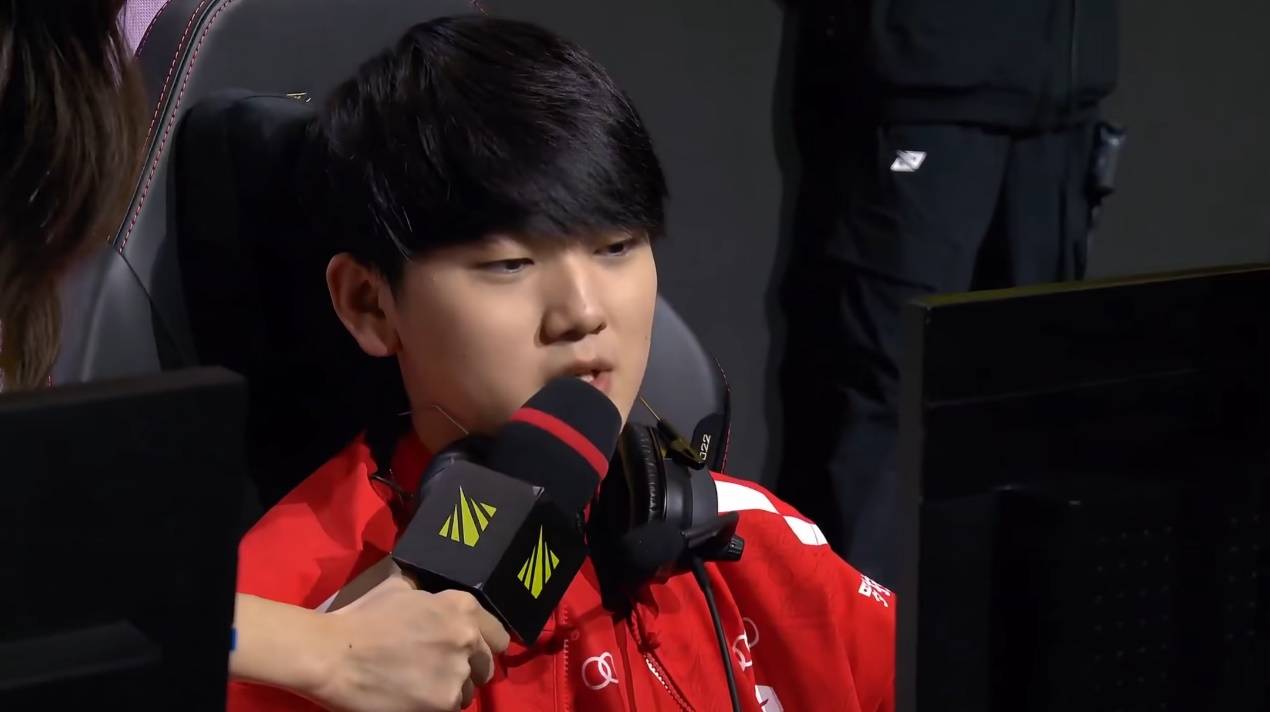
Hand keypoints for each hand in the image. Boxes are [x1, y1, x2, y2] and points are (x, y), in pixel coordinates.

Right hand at [311, 572, 510, 711]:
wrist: (333, 654)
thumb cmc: (362, 618)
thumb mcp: (400, 589)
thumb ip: (428, 595)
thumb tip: (435, 598)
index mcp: (461, 606)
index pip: (498, 634)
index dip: (484, 645)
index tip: (471, 653)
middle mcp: (468, 637)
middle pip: (487, 665)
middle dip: (470, 669)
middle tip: (441, 671)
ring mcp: (457, 672)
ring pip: (469, 691)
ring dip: (452, 690)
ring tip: (423, 685)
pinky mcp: (444, 703)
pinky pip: (451, 708)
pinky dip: (436, 705)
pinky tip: (415, 698)